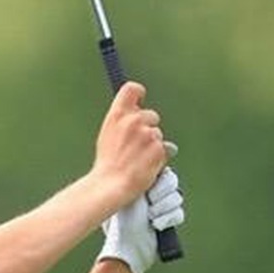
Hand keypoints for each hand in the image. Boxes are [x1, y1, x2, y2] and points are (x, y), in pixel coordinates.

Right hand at [92, 82, 168, 206]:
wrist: (111, 183)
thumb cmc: (108, 161)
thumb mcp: (108, 133)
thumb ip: (123, 120)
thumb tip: (140, 114)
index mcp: (118, 114)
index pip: (132, 89)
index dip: (139, 93)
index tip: (140, 103)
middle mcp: (133, 121)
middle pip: (151, 115)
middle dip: (149, 127)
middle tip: (137, 144)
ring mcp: (148, 134)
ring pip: (158, 134)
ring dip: (153, 144)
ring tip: (138, 158)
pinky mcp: (159, 149)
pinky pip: (165, 149)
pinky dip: (159, 157)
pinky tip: (147, 165)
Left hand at [99, 168, 183, 272]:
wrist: (128, 247)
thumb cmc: (123, 220)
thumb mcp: (132, 193)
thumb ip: (144, 178)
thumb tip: (160, 165)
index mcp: (141, 181)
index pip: (161, 170)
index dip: (159, 181)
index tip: (149, 193)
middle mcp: (152, 191)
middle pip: (172, 182)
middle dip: (161, 197)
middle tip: (149, 207)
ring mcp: (161, 205)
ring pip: (177, 198)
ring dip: (163, 210)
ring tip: (150, 218)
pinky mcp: (169, 219)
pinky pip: (179, 213)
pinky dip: (167, 220)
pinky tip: (156, 225)